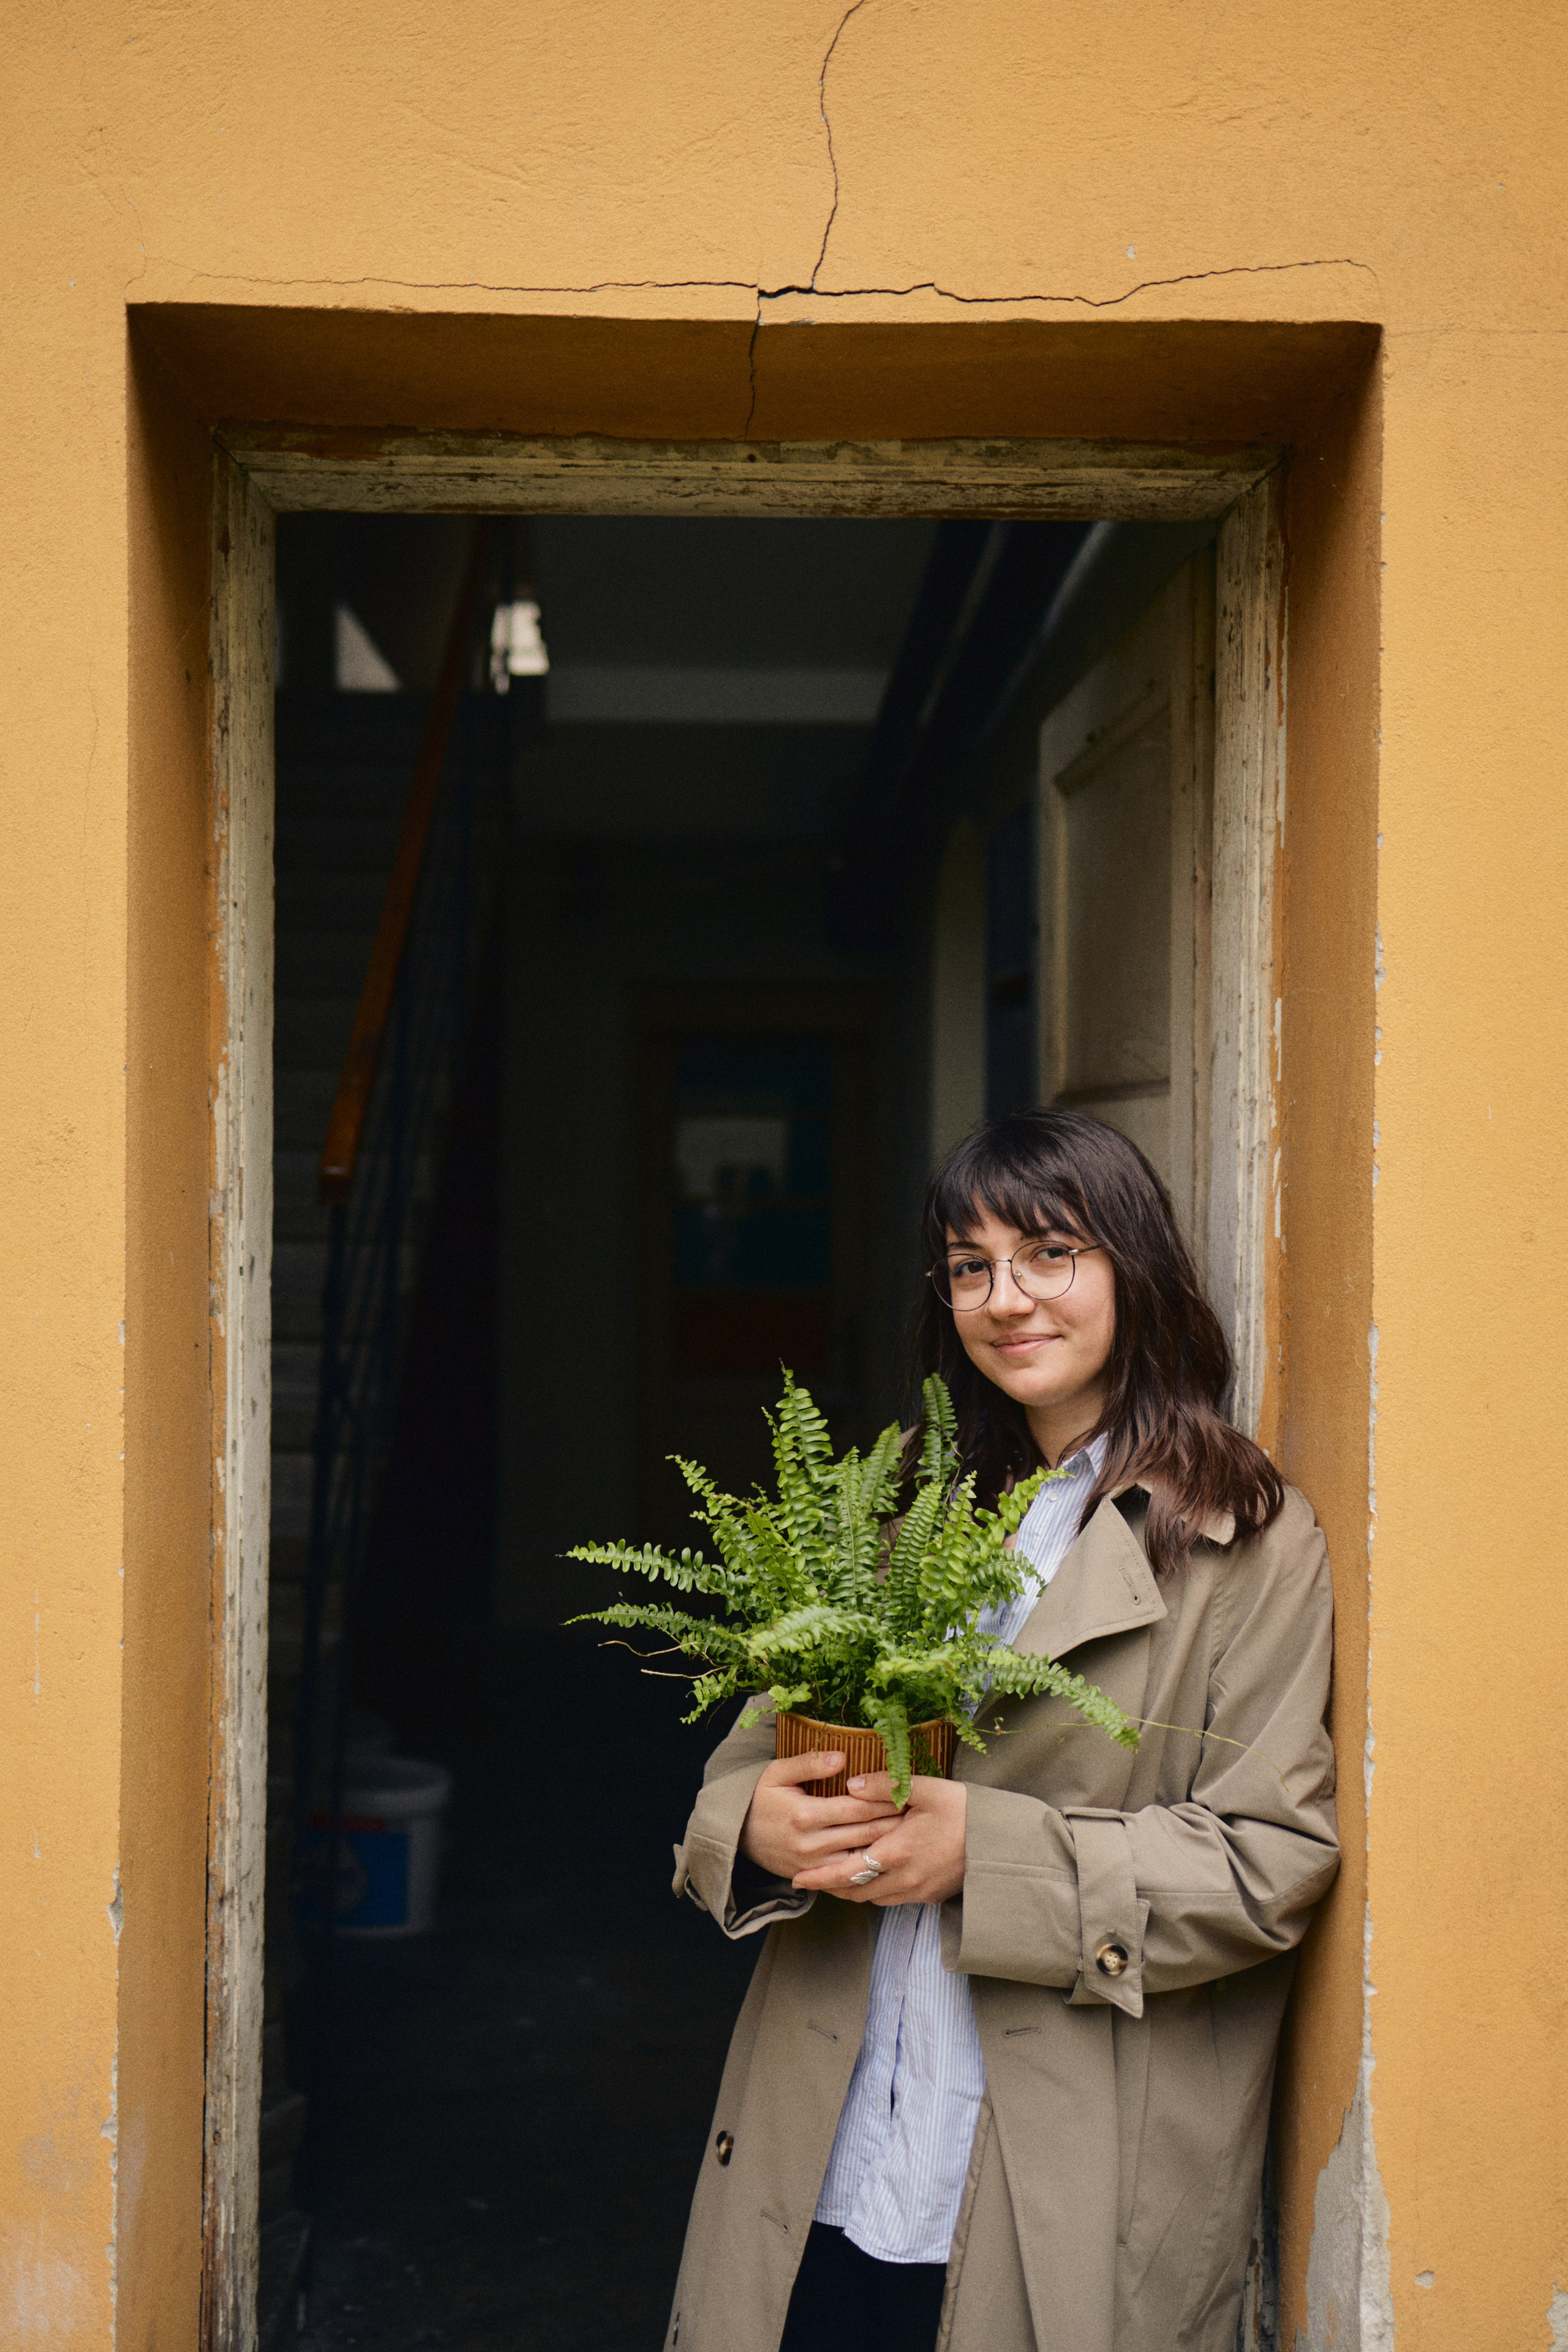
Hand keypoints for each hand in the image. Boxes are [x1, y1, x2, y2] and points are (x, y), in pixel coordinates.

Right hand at [738, 1751, 903, 1881]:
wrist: (736, 1836)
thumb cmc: (759, 1799)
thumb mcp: (776, 1773)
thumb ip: (809, 1763)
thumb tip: (842, 1757)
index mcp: (805, 1815)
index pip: (857, 1807)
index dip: (885, 1800)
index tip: (909, 1792)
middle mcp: (812, 1844)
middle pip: (865, 1833)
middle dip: (895, 1824)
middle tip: (922, 1813)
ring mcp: (814, 1865)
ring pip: (862, 1857)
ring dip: (887, 1846)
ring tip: (913, 1833)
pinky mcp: (814, 1877)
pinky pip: (849, 1875)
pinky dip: (870, 1866)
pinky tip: (889, 1856)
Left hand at [790, 1770, 967, 1906]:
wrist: (999, 1840)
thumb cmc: (962, 1809)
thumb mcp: (925, 1788)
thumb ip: (884, 1786)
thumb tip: (849, 1785)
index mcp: (897, 1852)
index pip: (847, 1873)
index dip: (820, 1878)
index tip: (798, 1878)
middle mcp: (904, 1879)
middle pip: (855, 1892)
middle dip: (830, 1887)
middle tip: (808, 1880)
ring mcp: (918, 1891)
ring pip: (873, 1899)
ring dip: (852, 1891)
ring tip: (834, 1878)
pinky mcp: (931, 1896)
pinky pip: (893, 1899)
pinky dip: (875, 1892)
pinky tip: (871, 1877)